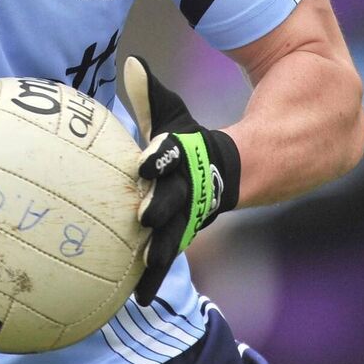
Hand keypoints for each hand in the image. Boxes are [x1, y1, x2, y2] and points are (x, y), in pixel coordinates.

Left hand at [123, 56, 240, 305]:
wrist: (231, 171)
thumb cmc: (188, 138)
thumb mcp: (173, 115)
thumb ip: (150, 93)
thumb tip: (133, 62)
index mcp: (182, 159)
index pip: (170, 156)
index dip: (160, 158)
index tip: (144, 162)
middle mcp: (186, 192)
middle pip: (173, 206)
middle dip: (160, 216)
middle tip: (142, 226)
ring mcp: (185, 218)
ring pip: (170, 241)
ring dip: (157, 262)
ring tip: (142, 288)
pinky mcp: (178, 236)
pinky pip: (162, 257)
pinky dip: (152, 277)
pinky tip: (136, 301)